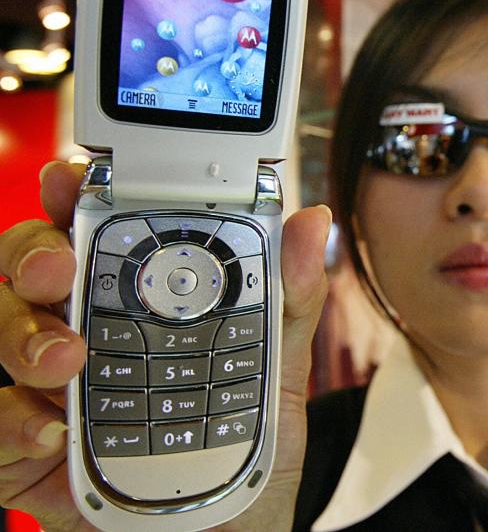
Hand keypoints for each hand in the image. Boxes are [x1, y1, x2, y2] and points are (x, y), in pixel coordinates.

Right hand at [0, 162, 330, 531]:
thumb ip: (288, 301)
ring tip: (65, 359)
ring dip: (20, 333)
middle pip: (30, 266)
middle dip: (34, 252)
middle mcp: (86, 331)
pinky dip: (10, 420)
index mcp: (143, 302)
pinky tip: (49, 433)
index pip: (99, 231)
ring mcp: (49, 388)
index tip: (72, 178)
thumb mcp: (277, 375)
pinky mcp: (23, 449)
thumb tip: (310, 224)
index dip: (77, 196)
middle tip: (60, 266)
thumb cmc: (244, 455)